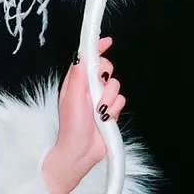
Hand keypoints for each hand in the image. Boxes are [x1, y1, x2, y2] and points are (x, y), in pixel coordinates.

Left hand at [41, 37, 126, 193]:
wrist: (81, 152)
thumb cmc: (71, 126)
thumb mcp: (72, 97)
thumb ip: (78, 75)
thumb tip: (82, 54)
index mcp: (75, 82)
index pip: (87, 59)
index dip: (97, 49)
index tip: (107, 41)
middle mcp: (88, 89)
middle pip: (105, 69)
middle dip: (105, 77)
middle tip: (98, 89)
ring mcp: (100, 100)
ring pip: (115, 85)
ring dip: (109, 98)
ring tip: (99, 111)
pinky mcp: (111, 111)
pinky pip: (121, 100)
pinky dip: (115, 108)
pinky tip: (107, 118)